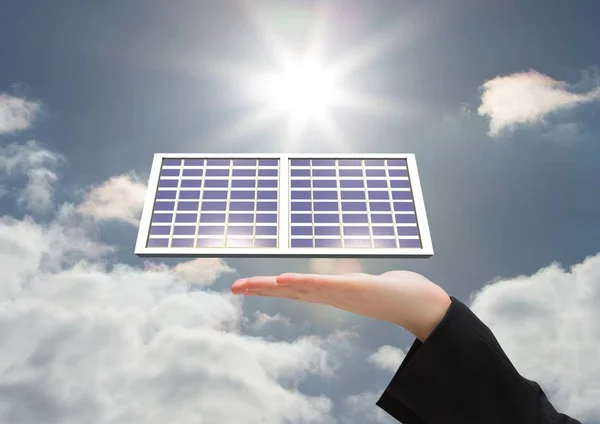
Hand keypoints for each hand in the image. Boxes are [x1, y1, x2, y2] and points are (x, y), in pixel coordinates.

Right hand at [231, 271, 451, 341]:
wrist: (424, 306)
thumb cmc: (396, 293)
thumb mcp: (369, 282)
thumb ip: (353, 278)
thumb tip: (345, 271)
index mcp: (332, 292)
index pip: (295, 290)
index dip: (268, 289)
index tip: (245, 287)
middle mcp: (333, 295)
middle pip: (291, 291)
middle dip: (261, 290)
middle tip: (234, 288)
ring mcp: (344, 293)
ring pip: (302, 289)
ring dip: (275, 288)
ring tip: (250, 286)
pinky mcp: (358, 289)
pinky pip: (326, 286)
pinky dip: (304, 284)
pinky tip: (284, 282)